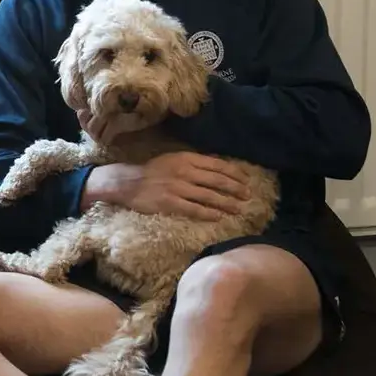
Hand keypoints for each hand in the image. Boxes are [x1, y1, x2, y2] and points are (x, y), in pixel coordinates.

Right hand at [84, 152, 252, 222]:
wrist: (127, 182)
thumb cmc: (152, 171)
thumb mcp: (173, 159)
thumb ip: (193, 163)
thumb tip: (217, 167)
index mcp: (186, 158)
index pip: (217, 165)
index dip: (234, 173)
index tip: (246, 180)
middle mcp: (184, 171)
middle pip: (216, 180)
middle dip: (235, 189)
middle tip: (248, 196)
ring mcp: (177, 187)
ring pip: (208, 196)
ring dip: (226, 203)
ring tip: (239, 209)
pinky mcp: (170, 202)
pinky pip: (194, 209)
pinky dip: (208, 213)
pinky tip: (218, 217)